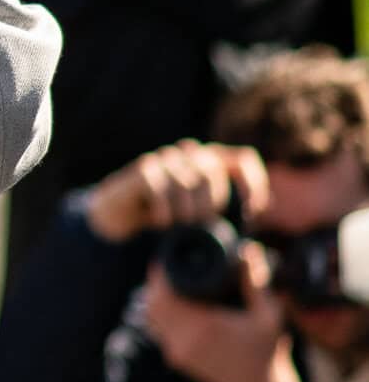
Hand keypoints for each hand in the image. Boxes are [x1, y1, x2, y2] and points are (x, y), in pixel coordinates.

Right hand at [84, 139, 268, 243]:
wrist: (121, 214)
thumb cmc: (168, 216)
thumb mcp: (201, 216)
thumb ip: (228, 212)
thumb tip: (260, 216)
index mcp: (211, 161)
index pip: (243, 159)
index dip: (253, 184)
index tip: (252, 212)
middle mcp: (191, 153)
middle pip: (213, 171)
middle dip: (211, 204)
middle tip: (201, 227)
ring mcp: (166, 158)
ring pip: (187, 182)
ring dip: (185, 212)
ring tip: (178, 228)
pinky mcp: (144, 168)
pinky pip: (161, 189)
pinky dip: (164, 212)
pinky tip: (160, 223)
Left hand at [143, 246, 301, 381]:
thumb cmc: (269, 353)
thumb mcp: (270, 315)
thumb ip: (256, 282)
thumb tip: (247, 249)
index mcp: (204, 327)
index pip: (164, 293)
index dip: (161, 271)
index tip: (170, 256)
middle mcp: (184, 340)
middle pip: (152, 303)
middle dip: (157, 282)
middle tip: (170, 264)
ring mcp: (178, 352)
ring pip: (151, 317)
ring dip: (156, 298)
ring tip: (171, 280)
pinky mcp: (178, 359)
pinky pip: (158, 330)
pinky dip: (161, 313)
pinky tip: (176, 301)